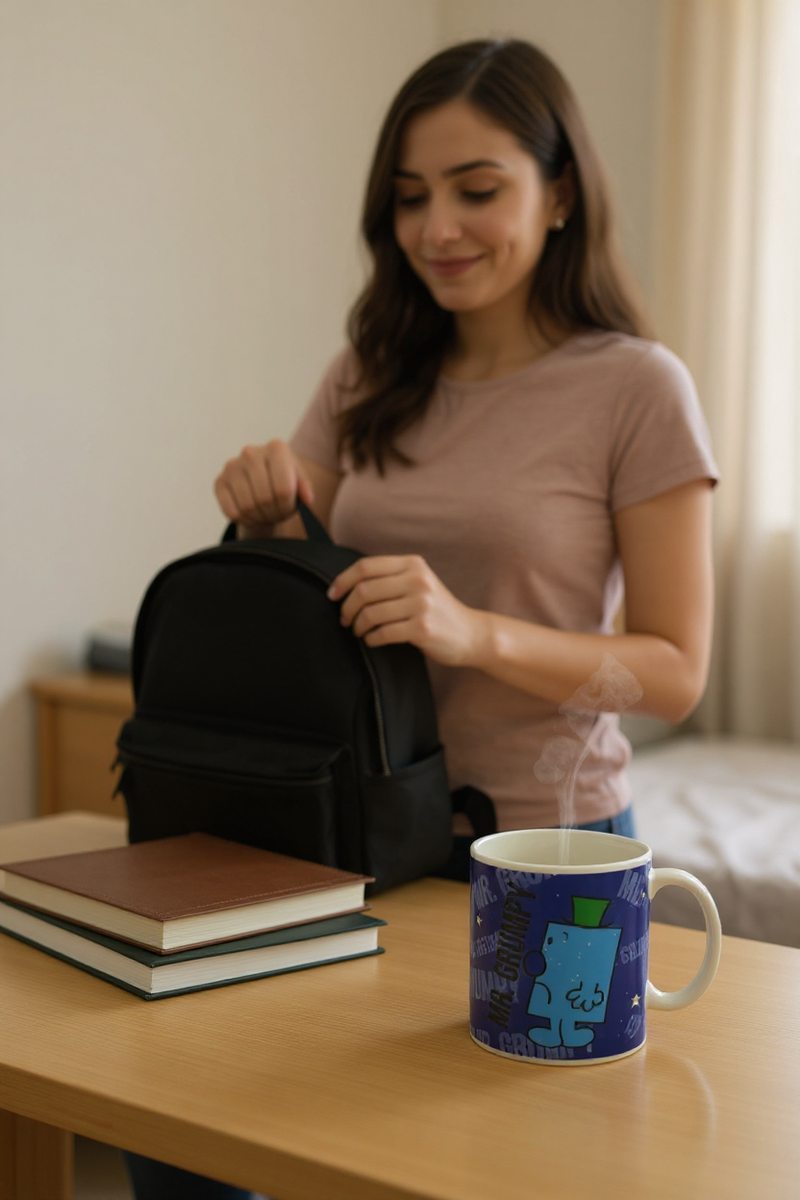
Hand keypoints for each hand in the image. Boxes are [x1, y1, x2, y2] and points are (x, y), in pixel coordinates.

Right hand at [213, 440, 314, 536]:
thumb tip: (307, 499)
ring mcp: (232, 466)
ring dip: (259, 518)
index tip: (288, 507)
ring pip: (247, 506)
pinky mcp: (219, 481)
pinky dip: (243, 520)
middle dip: (274, 513)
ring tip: (265, 514)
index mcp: (276, 448)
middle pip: (265, 499)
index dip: (287, 506)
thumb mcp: (299, 481)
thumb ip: (305, 488)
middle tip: (276, 514)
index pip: (283, 489)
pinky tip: (250, 515)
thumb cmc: (283, 480)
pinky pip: (231, 511)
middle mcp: (251, 452)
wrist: (261, 480)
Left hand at [328, 554, 485, 665]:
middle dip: (347, 608)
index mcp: (412, 564)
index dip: (342, 581)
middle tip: (345, 620)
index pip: (365, 566)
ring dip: (358, 626)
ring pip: (370, 613)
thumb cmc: (436, 610)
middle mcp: (417, 580)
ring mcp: (421, 603)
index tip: (332, 596)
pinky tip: (373, 640)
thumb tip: (345, 585)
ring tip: (360, 631)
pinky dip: (371, 639)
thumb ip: (389, 578)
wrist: (471, 633)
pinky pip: (382, 633)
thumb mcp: (418, 583)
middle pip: (363, 590)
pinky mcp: (422, 627)